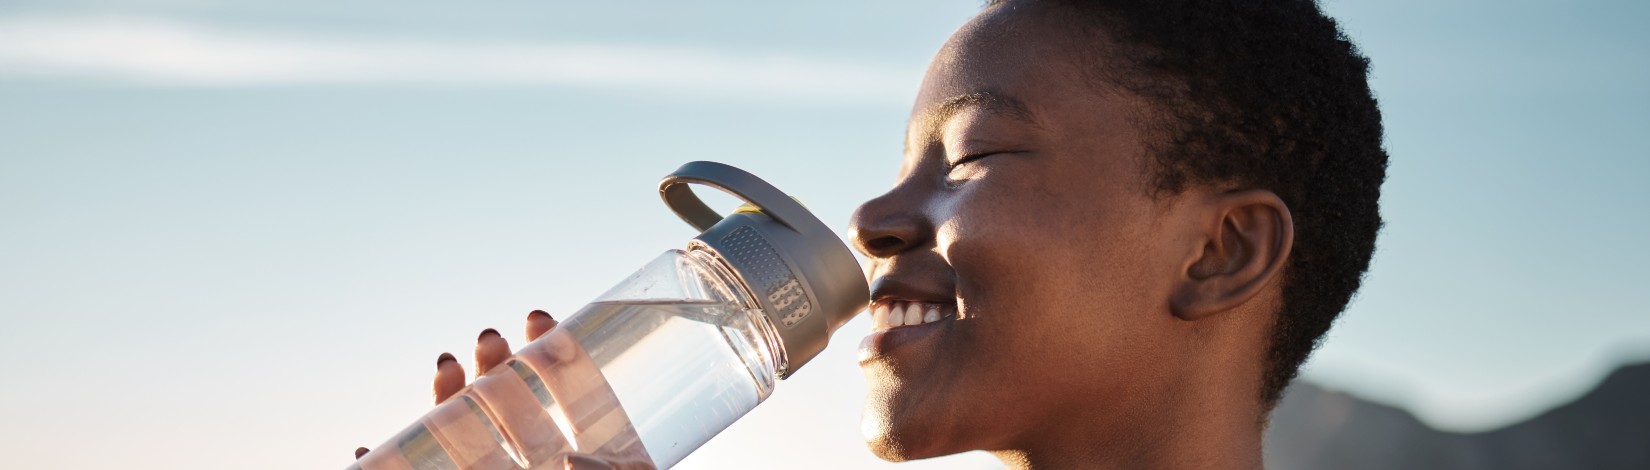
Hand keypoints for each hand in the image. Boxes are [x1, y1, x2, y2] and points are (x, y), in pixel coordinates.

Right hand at [354, 310, 652, 469]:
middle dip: (499, 368)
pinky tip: (368, 449)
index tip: (537, 318)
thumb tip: (570, 460)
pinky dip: (388, 465)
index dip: (561, 358)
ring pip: (469, 443)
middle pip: (520, 414)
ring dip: (449, 400)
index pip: (584, 403)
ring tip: (446, 364)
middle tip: (489, 337)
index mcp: (604, 465)